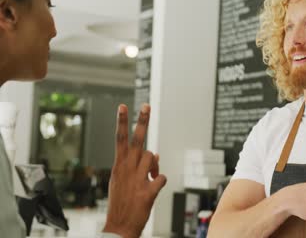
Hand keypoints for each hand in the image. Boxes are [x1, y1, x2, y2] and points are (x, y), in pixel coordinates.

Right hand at [103, 104, 166, 237]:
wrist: (119, 227)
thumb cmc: (121, 202)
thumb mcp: (123, 181)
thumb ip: (137, 166)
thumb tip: (155, 154)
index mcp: (118, 166)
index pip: (119, 139)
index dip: (121, 122)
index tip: (123, 106)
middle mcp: (126, 170)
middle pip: (136, 140)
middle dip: (141, 122)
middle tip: (147, 105)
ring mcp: (137, 180)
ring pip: (151, 157)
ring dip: (153, 165)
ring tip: (148, 177)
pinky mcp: (147, 192)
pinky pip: (161, 177)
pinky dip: (160, 181)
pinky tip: (153, 188)